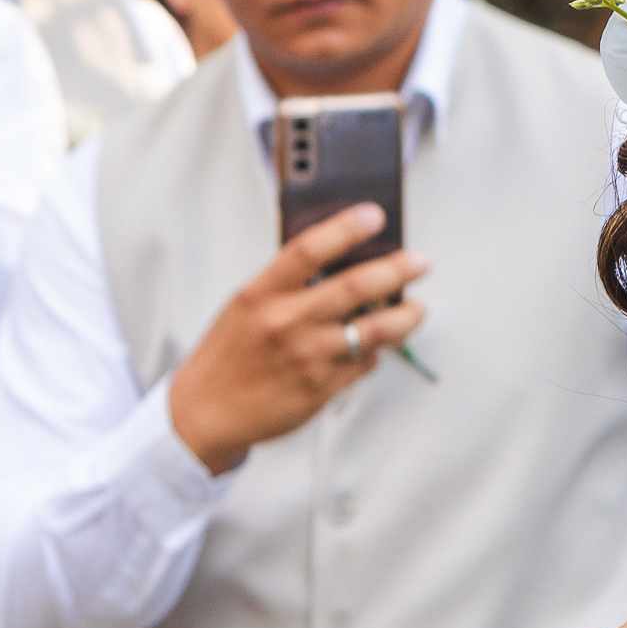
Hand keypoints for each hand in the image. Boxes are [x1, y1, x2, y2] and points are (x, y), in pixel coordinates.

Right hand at [163, 206, 431, 474]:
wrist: (206, 412)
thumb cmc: (228, 355)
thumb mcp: (246, 307)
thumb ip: (286, 285)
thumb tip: (340, 262)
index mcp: (261, 294)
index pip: (308, 250)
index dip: (345, 228)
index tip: (374, 216)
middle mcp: (286, 323)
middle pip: (355, 288)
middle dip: (396, 271)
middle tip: (420, 262)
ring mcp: (307, 357)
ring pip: (373, 331)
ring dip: (404, 317)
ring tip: (417, 309)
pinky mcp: (322, 388)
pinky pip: (364, 363)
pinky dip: (376, 352)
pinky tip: (377, 345)